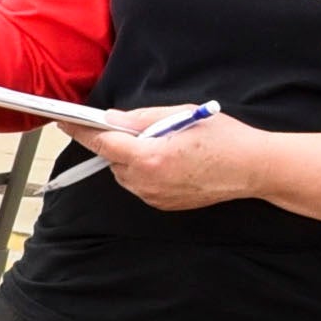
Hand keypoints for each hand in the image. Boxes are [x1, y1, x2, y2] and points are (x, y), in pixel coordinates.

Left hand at [81, 106, 267, 210]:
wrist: (254, 168)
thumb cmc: (225, 138)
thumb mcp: (182, 116)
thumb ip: (141, 119)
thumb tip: (111, 119)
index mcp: (150, 157)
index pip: (104, 143)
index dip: (82, 131)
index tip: (65, 122)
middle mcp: (147, 182)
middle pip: (113, 159)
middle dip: (120, 143)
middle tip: (146, 130)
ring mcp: (154, 196)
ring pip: (124, 173)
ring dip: (133, 158)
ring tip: (166, 145)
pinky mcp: (162, 204)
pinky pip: (140, 185)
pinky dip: (145, 171)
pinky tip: (171, 160)